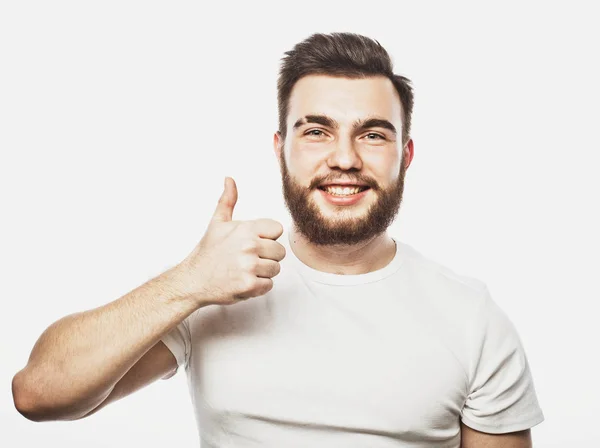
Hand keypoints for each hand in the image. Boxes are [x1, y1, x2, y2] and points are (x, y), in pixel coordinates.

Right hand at [175, 177, 285, 305]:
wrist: (193, 280)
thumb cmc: (208, 252)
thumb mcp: (217, 223)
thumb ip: (228, 200)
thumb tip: (229, 179)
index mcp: (246, 229)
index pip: (277, 229)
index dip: (267, 238)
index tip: (253, 243)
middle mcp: (249, 246)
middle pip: (280, 251)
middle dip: (267, 257)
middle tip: (247, 259)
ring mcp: (249, 266)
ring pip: (275, 269)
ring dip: (262, 272)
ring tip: (244, 270)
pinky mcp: (249, 285)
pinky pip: (269, 285)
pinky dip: (258, 286)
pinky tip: (243, 281)